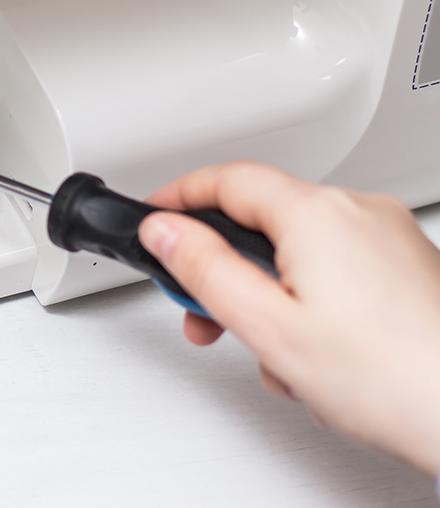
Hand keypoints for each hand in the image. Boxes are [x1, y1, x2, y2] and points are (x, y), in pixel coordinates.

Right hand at [137, 162, 439, 475]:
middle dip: (224, 271)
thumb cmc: (393, 379)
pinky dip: (312, 306)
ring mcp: (390, 239)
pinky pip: (337, 271)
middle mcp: (359, 213)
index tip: (151, 220)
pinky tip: (320, 360)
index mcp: (318, 214)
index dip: (178, 198)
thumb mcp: (267, 326)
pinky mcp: (408, 268)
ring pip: (299, 253)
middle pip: (263, 221)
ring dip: (271, 301)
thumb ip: (204, 270)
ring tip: (278, 359)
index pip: (226, 179)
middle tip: (202, 314)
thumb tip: (164, 231)